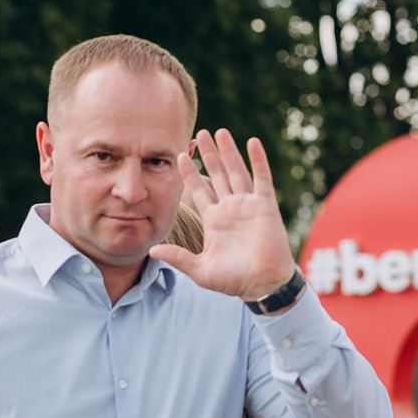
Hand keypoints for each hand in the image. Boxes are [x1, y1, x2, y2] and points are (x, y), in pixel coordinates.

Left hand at [149, 129, 297, 299]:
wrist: (262, 285)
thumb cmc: (234, 280)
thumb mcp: (200, 269)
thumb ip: (178, 258)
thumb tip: (152, 250)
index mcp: (214, 220)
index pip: (198, 191)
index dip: (189, 174)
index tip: (179, 156)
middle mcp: (230, 208)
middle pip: (217, 174)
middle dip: (209, 154)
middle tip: (200, 133)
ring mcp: (248, 205)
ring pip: (236, 171)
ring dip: (228, 152)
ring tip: (220, 132)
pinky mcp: (265, 206)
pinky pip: (261, 178)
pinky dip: (258, 160)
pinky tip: (252, 142)